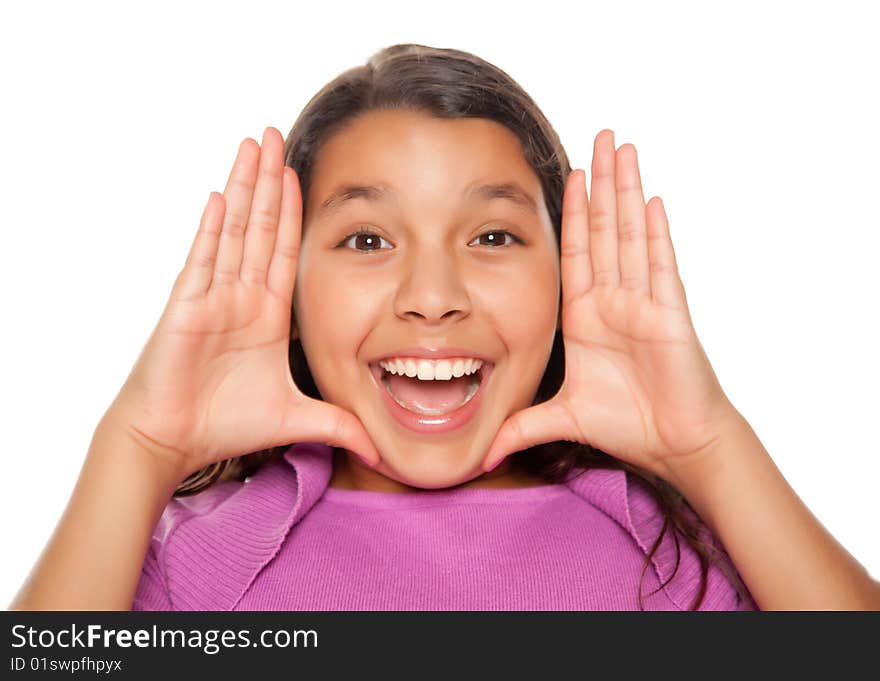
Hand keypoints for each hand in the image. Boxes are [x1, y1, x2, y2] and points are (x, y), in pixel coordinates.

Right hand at [104, 127, 380, 477]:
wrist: (176, 442)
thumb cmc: (224, 425)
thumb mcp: (296, 417)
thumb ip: (338, 426)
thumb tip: (378, 448)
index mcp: (266, 314)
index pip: (284, 250)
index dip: (292, 211)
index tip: (300, 173)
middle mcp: (241, 297)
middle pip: (259, 226)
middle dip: (269, 180)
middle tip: (275, 135)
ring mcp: (213, 297)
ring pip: (233, 231)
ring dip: (245, 187)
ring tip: (253, 144)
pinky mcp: (187, 308)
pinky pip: (203, 261)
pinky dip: (213, 229)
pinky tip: (223, 195)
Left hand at [481, 130, 738, 479]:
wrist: (674, 446)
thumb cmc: (629, 426)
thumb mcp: (561, 418)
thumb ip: (520, 427)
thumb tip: (480, 454)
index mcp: (587, 316)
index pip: (577, 251)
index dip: (573, 212)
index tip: (569, 173)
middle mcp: (614, 301)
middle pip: (605, 229)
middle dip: (601, 182)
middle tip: (601, 135)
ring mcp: (643, 304)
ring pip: (631, 236)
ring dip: (625, 191)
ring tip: (623, 148)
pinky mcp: (669, 316)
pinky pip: (660, 268)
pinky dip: (655, 233)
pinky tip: (650, 199)